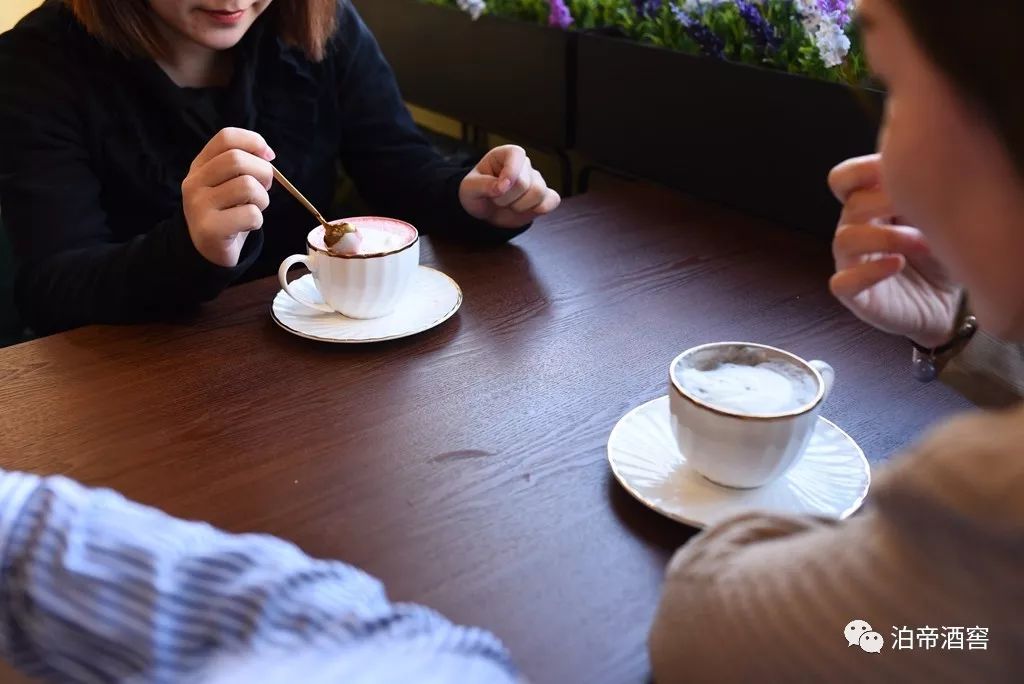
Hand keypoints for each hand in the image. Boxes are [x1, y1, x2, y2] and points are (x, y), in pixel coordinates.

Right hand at [182, 127, 274, 266]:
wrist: (208, 251)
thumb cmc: (227, 212)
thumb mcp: (228, 183)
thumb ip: (243, 165)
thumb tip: (267, 154)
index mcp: (200, 165)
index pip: (226, 137)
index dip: (253, 141)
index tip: (268, 157)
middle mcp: (194, 182)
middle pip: (237, 159)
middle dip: (263, 173)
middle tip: (265, 188)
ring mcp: (199, 205)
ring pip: (247, 186)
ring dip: (262, 199)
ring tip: (255, 208)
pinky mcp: (210, 228)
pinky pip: (250, 214)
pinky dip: (258, 220)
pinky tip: (247, 225)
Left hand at [459, 145, 560, 228]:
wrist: (484, 212)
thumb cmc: (476, 194)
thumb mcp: (469, 189)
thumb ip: (484, 185)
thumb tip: (503, 187)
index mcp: (506, 155)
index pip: (517, 155)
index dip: (510, 173)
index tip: (498, 189)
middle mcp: (524, 165)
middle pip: (525, 182)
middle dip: (506, 198)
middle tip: (496, 200)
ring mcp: (537, 180)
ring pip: (538, 193)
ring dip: (518, 206)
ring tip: (508, 205)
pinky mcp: (545, 197)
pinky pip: (552, 201)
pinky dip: (537, 210)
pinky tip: (524, 210)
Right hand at [828, 154, 960, 347]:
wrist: (947, 303)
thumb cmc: (940, 254)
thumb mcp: (937, 216)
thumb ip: (921, 192)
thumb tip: (925, 162)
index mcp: (868, 207)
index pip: (843, 179)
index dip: (861, 170)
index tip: (894, 170)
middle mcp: (854, 231)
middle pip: (851, 205)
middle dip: (888, 202)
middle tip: (924, 208)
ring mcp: (850, 263)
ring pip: (846, 239)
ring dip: (887, 237)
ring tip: (924, 244)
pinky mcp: (853, 295)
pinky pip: (843, 281)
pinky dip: (870, 271)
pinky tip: (898, 265)